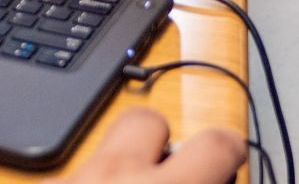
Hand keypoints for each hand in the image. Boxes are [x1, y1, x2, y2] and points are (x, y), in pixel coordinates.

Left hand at [48, 109, 244, 183]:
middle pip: (147, 121)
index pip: (215, 145)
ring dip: (119, 171)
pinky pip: (70, 178)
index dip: (230, 149)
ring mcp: (68, 181)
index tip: (230, 157)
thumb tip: (212, 174)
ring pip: (102, 154)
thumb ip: (198, 180)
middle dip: (161, 142)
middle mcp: (112, 177)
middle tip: (169, 175)